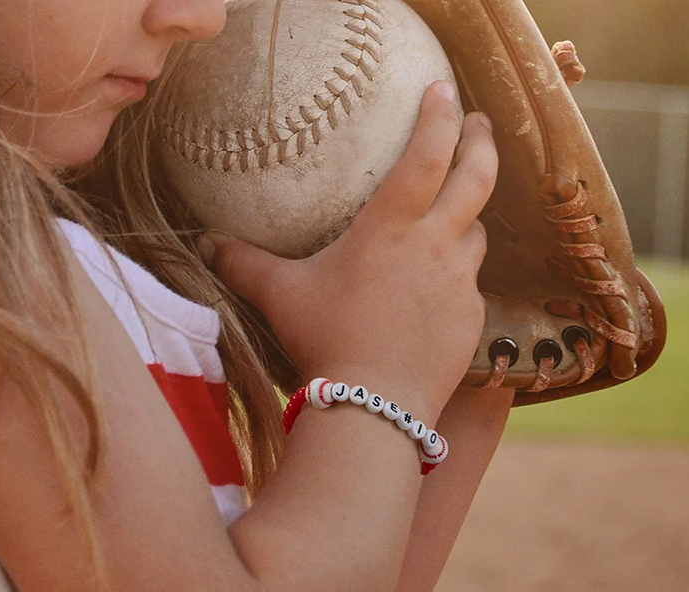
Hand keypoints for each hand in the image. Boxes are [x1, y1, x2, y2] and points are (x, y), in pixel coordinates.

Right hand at [198, 81, 497, 418]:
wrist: (374, 405)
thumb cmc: (325, 343)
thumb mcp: (280, 297)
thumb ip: (245, 265)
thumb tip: (208, 245)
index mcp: (390, 228)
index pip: (426, 154)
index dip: (439, 115)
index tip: (444, 89)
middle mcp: (434, 246)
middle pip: (476, 178)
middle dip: (481, 143)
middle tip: (479, 125)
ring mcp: (459, 284)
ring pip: (476, 234)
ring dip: (467, 218)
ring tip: (453, 217)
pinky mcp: (470, 319)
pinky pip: (471, 285)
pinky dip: (457, 276)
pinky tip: (436, 292)